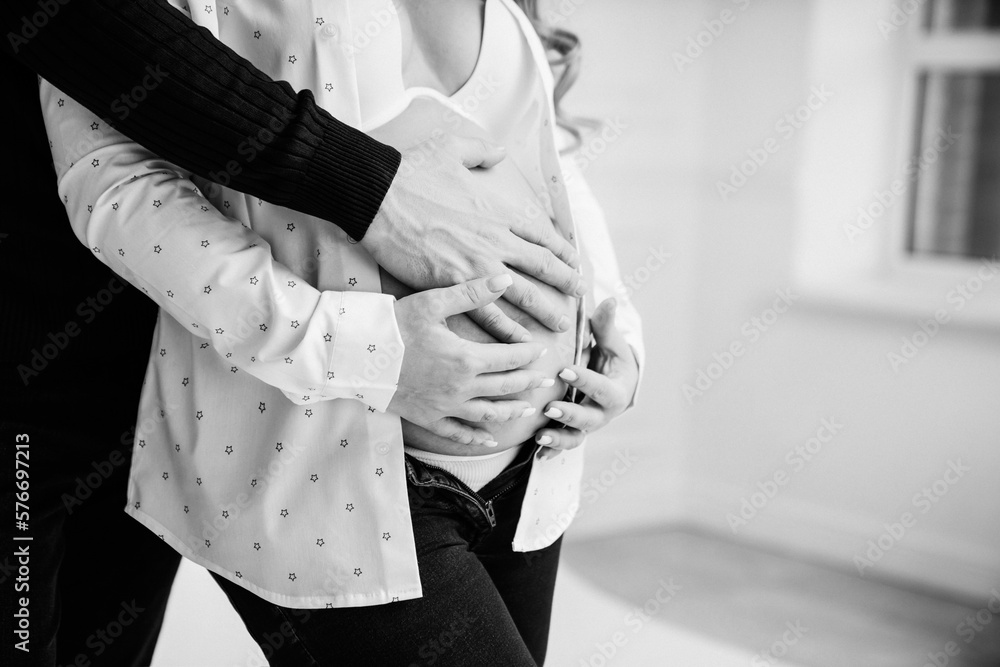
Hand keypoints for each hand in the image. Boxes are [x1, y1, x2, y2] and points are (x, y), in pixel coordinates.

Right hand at [360, 134, 583, 342]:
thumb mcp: (452, 148)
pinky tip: (521, 342)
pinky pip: (489, 313)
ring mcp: (478, 264)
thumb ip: (481, 150)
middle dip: (565, 281)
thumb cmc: (410, 170)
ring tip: (561, 326)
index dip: (561, 249)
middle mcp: (496, 239)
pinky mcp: (455, 284)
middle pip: (542, 265)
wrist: (377, 195)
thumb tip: (499, 151)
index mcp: (497, 211)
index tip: (573, 260)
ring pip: (524, 293)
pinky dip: (508, 330)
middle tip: (579, 293)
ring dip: (545, 311)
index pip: (541, 234)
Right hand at [388, 274, 552, 446]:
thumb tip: (506, 280)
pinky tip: (488, 439)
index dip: (530, 355)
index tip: (542, 351)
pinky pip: (457, 433)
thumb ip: (472, 293)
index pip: (510, 358)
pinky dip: (476, 437)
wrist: (353, 356)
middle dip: (528, 383)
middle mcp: (461, 387)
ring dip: (511, 412)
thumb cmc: (392, 325)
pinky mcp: (427, 418)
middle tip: (546, 381)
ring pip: (488, 414)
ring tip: (527, 409)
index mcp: (467, 358)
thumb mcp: (433, 302)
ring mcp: (445, 407)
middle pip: (506, 387)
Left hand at [533, 298, 638, 453]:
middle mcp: (604, 413)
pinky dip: (553, 451)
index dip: (585, 380)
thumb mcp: (612, 343)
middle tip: (550, 409)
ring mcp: (589, 426)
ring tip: (540, 436)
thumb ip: (606, 326)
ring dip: (559, 439)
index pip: (601, 387)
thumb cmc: (611, 359)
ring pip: (576, 437)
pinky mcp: (575, 433)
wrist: (617, 385)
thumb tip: (609, 300)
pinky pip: (564, 446)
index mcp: (616, 391)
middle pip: (589, 418)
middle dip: (570, 414)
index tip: (564, 370)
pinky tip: (538, 453)